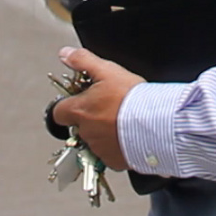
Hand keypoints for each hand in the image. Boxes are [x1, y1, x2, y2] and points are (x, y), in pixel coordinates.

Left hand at [49, 46, 143, 171]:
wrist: (157, 123)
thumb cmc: (132, 98)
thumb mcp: (107, 70)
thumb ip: (83, 61)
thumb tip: (65, 54)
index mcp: (79, 111)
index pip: (58, 112)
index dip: (66, 106)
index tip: (79, 100)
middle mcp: (86, 132)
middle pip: (79, 126)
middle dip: (89, 118)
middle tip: (108, 108)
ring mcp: (99, 149)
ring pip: (95, 141)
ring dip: (103, 132)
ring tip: (122, 120)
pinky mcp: (115, 161)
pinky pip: (110, 155)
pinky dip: (117, 147)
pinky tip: (129, 135)